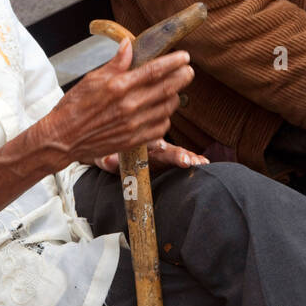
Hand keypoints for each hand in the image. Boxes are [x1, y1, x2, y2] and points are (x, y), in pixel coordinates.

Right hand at [40, 39, 194, 167]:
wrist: (64, 138)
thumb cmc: (74, 106)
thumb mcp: (92, 79)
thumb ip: (116, 63)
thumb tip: (129, 45)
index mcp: (118, 86)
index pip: (154, 70)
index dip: (173, 62)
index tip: (184, 56)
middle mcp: (129, 105)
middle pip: (167, 88)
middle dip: (182, 77)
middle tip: (188, 71)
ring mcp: (134, 124)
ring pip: (167, 107)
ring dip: (175, 96)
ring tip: (174, 89)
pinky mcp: (135, 139)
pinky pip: (161, 127)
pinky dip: (166, 117)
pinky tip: (162, 110)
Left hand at [93, 139, 209, 173]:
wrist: (108, 145)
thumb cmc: (105, 150)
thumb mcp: (101, 155)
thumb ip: (105, 159)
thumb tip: (108, 160)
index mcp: (137, 142)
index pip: (150, 144)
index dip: (157, 147)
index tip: (168, 152)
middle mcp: (151, 144)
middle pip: (166, 149)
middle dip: (178, 155)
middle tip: (189, 162)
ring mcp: (159, 151)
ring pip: (176, 152)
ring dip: (189, 157)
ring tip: (201, 163)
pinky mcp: (164, 159)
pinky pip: (179, 158)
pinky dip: (191, 158)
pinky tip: (204, 162)